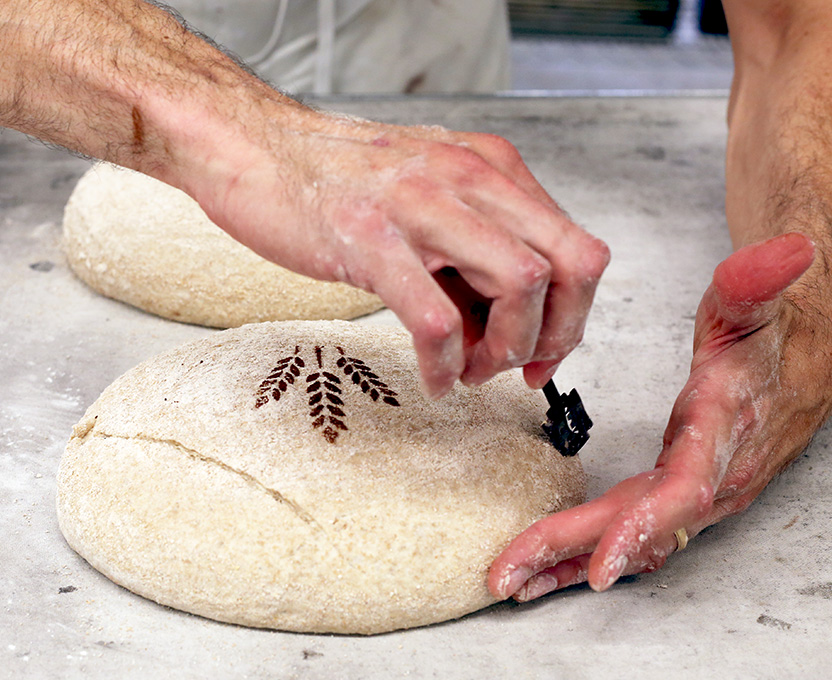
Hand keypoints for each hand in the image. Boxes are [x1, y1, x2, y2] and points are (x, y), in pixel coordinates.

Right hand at [193, 111, 609, 397]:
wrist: (254, 149)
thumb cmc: (335, 181)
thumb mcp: (429, 195)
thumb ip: (475, 246)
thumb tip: (507, 322)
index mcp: (491, 167)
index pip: (577, 247)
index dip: (572, 316)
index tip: (542, 354)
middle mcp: (469, 178)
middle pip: (568, 265)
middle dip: (553, 336)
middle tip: (517, 369)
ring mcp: (422, 207)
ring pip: (519, 286)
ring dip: (503, 350)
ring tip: (467, 371)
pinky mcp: (372, 243)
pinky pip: (437, 320)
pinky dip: (445, 366)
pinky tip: (432, 378)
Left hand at [487, 232, 831, 601]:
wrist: (807, 364)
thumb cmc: (772, 336)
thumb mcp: (755, 304)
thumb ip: (757, 283)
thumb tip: (788, 250)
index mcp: (722, 432)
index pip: (683, 491)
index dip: (642, 528)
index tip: (601, 564)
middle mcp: (711, 478)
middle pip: (637, 527)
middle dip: (570, 553)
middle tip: (507, 576)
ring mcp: (695, 495)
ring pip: (630, 539)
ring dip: (568, 564)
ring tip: (511, 582)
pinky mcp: (678, 497)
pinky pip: (631, 535)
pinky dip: (584, 555)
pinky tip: (544, 570)